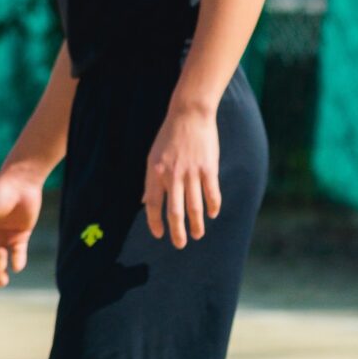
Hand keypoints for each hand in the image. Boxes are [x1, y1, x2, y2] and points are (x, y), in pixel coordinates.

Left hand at [143, 101, 222, 247]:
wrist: (189, 114)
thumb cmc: (169, 137)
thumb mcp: (153, 157)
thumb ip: (151, 181)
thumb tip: (144, 203)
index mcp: (155, 172)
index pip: (152, 205)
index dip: (154, 223)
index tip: (159, 234)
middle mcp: (172, 175)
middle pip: (174, 211)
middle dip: (177, 232)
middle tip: (180, 244)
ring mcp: (191, 172)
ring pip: (194, 207)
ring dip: (196, 224)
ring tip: (197, 235)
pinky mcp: (208, 168)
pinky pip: (211, 194)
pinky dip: (212, 206)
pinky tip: (212, 214)